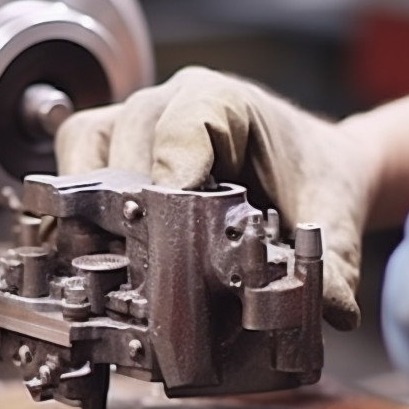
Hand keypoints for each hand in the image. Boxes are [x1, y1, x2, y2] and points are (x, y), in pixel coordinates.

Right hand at [56, 66, 382, 328]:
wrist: (312, 170)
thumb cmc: (314, 178)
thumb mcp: (333, 216)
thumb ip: (333, 260)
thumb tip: (329, 309)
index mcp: (223, 99)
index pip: (178, 128)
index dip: (165, 178)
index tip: (165, 227)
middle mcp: (168, 104)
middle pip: (121, 142)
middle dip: (125, 208)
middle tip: (137, 268)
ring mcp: (134, 125)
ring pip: (84, 155)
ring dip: (90, 214)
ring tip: (107, 270)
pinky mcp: (113, 155)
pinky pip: (74, 172)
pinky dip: (76, 215)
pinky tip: (91, 260)